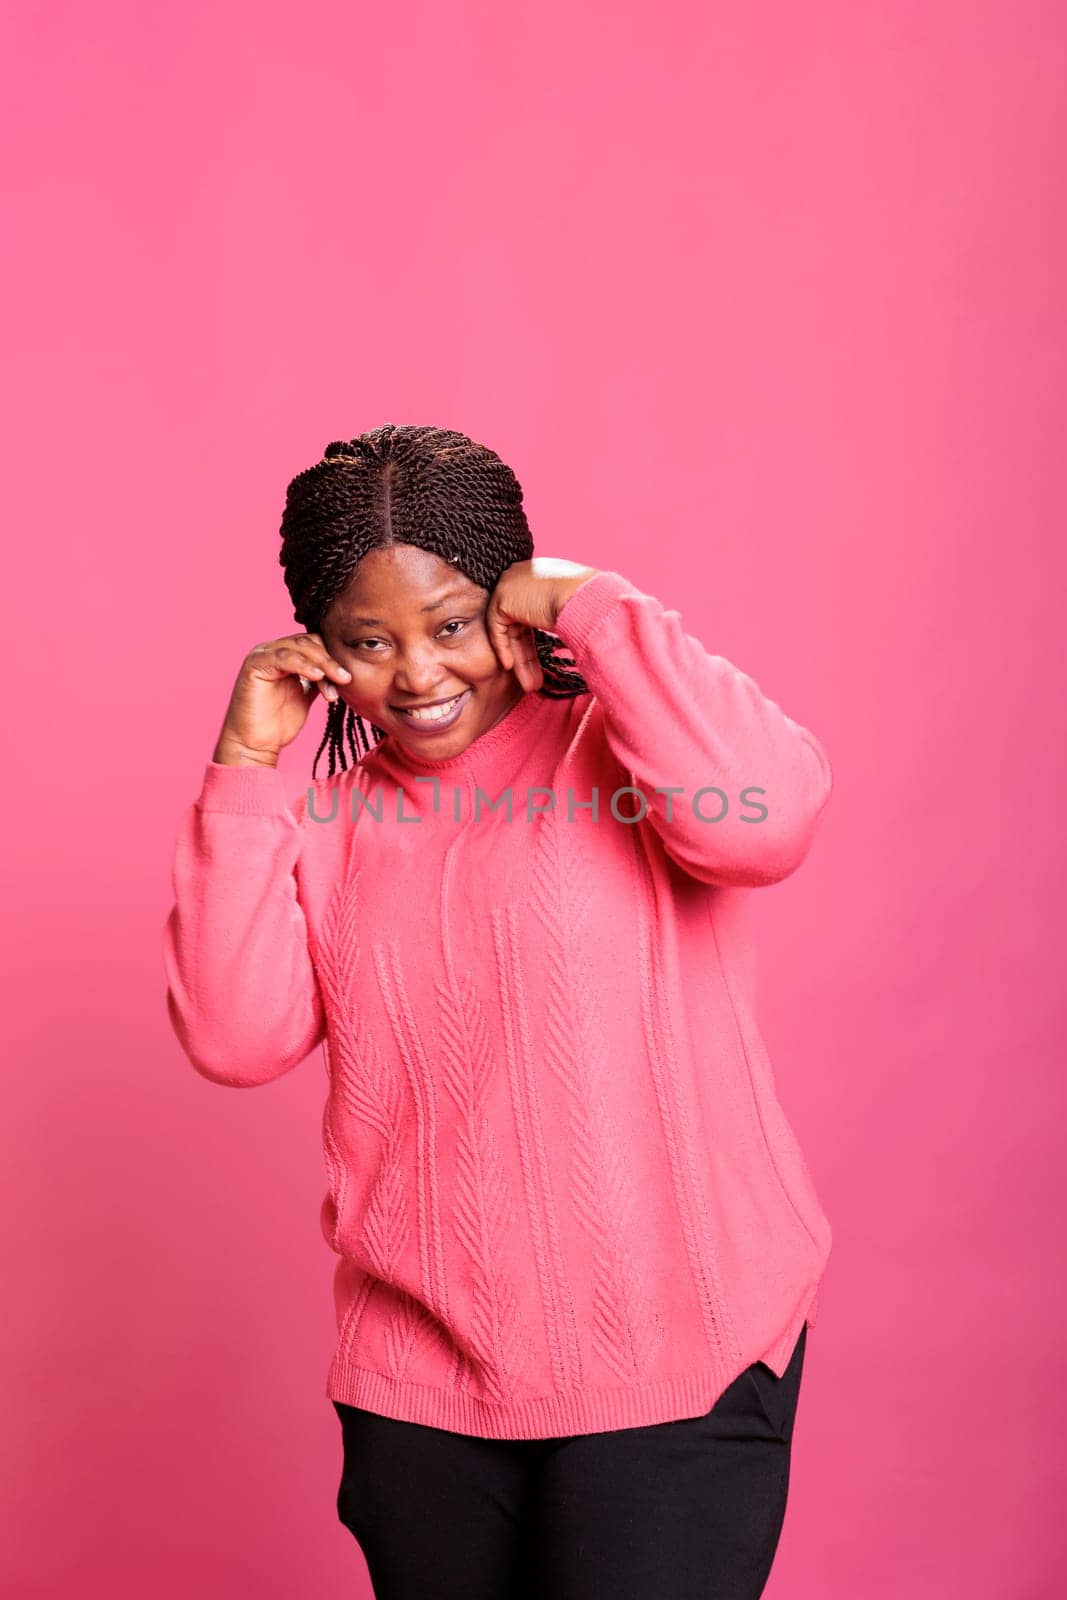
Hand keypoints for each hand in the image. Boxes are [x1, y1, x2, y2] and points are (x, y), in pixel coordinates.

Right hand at [213, 632, 353, 765]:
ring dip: (323, 663)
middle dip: (331, 660)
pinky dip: (303, 665)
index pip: (315, 644)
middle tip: (346, 679)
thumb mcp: (307, 695)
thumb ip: (320, 679)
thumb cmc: (279, 723)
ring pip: (299, 647)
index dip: (334, 657)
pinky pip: (283, 657)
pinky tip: (317, 676)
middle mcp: (273, 651)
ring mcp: (262, 655)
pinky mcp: (254, 664)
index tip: (349, 678)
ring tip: (338, 680)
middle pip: (309, 642)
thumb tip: (343, 670)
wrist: (257, 744)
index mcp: (286, 655)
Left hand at [486, 559, 599, 691]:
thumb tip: (576, 632)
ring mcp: (511, 583)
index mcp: (542, 574)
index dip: (533, 642)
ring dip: (519, 659)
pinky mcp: (502, 596)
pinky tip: (510, 667)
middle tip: (535, 680)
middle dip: (527, 655)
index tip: (539, 665)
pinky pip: (496, 627)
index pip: (531, 613)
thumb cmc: (591, 603)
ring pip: (510, 628)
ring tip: (529, 685)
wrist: (583, 596)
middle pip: (520, 624)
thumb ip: (565, 617)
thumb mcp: (577, 609)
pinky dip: (503, 647)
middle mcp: (524, 575)